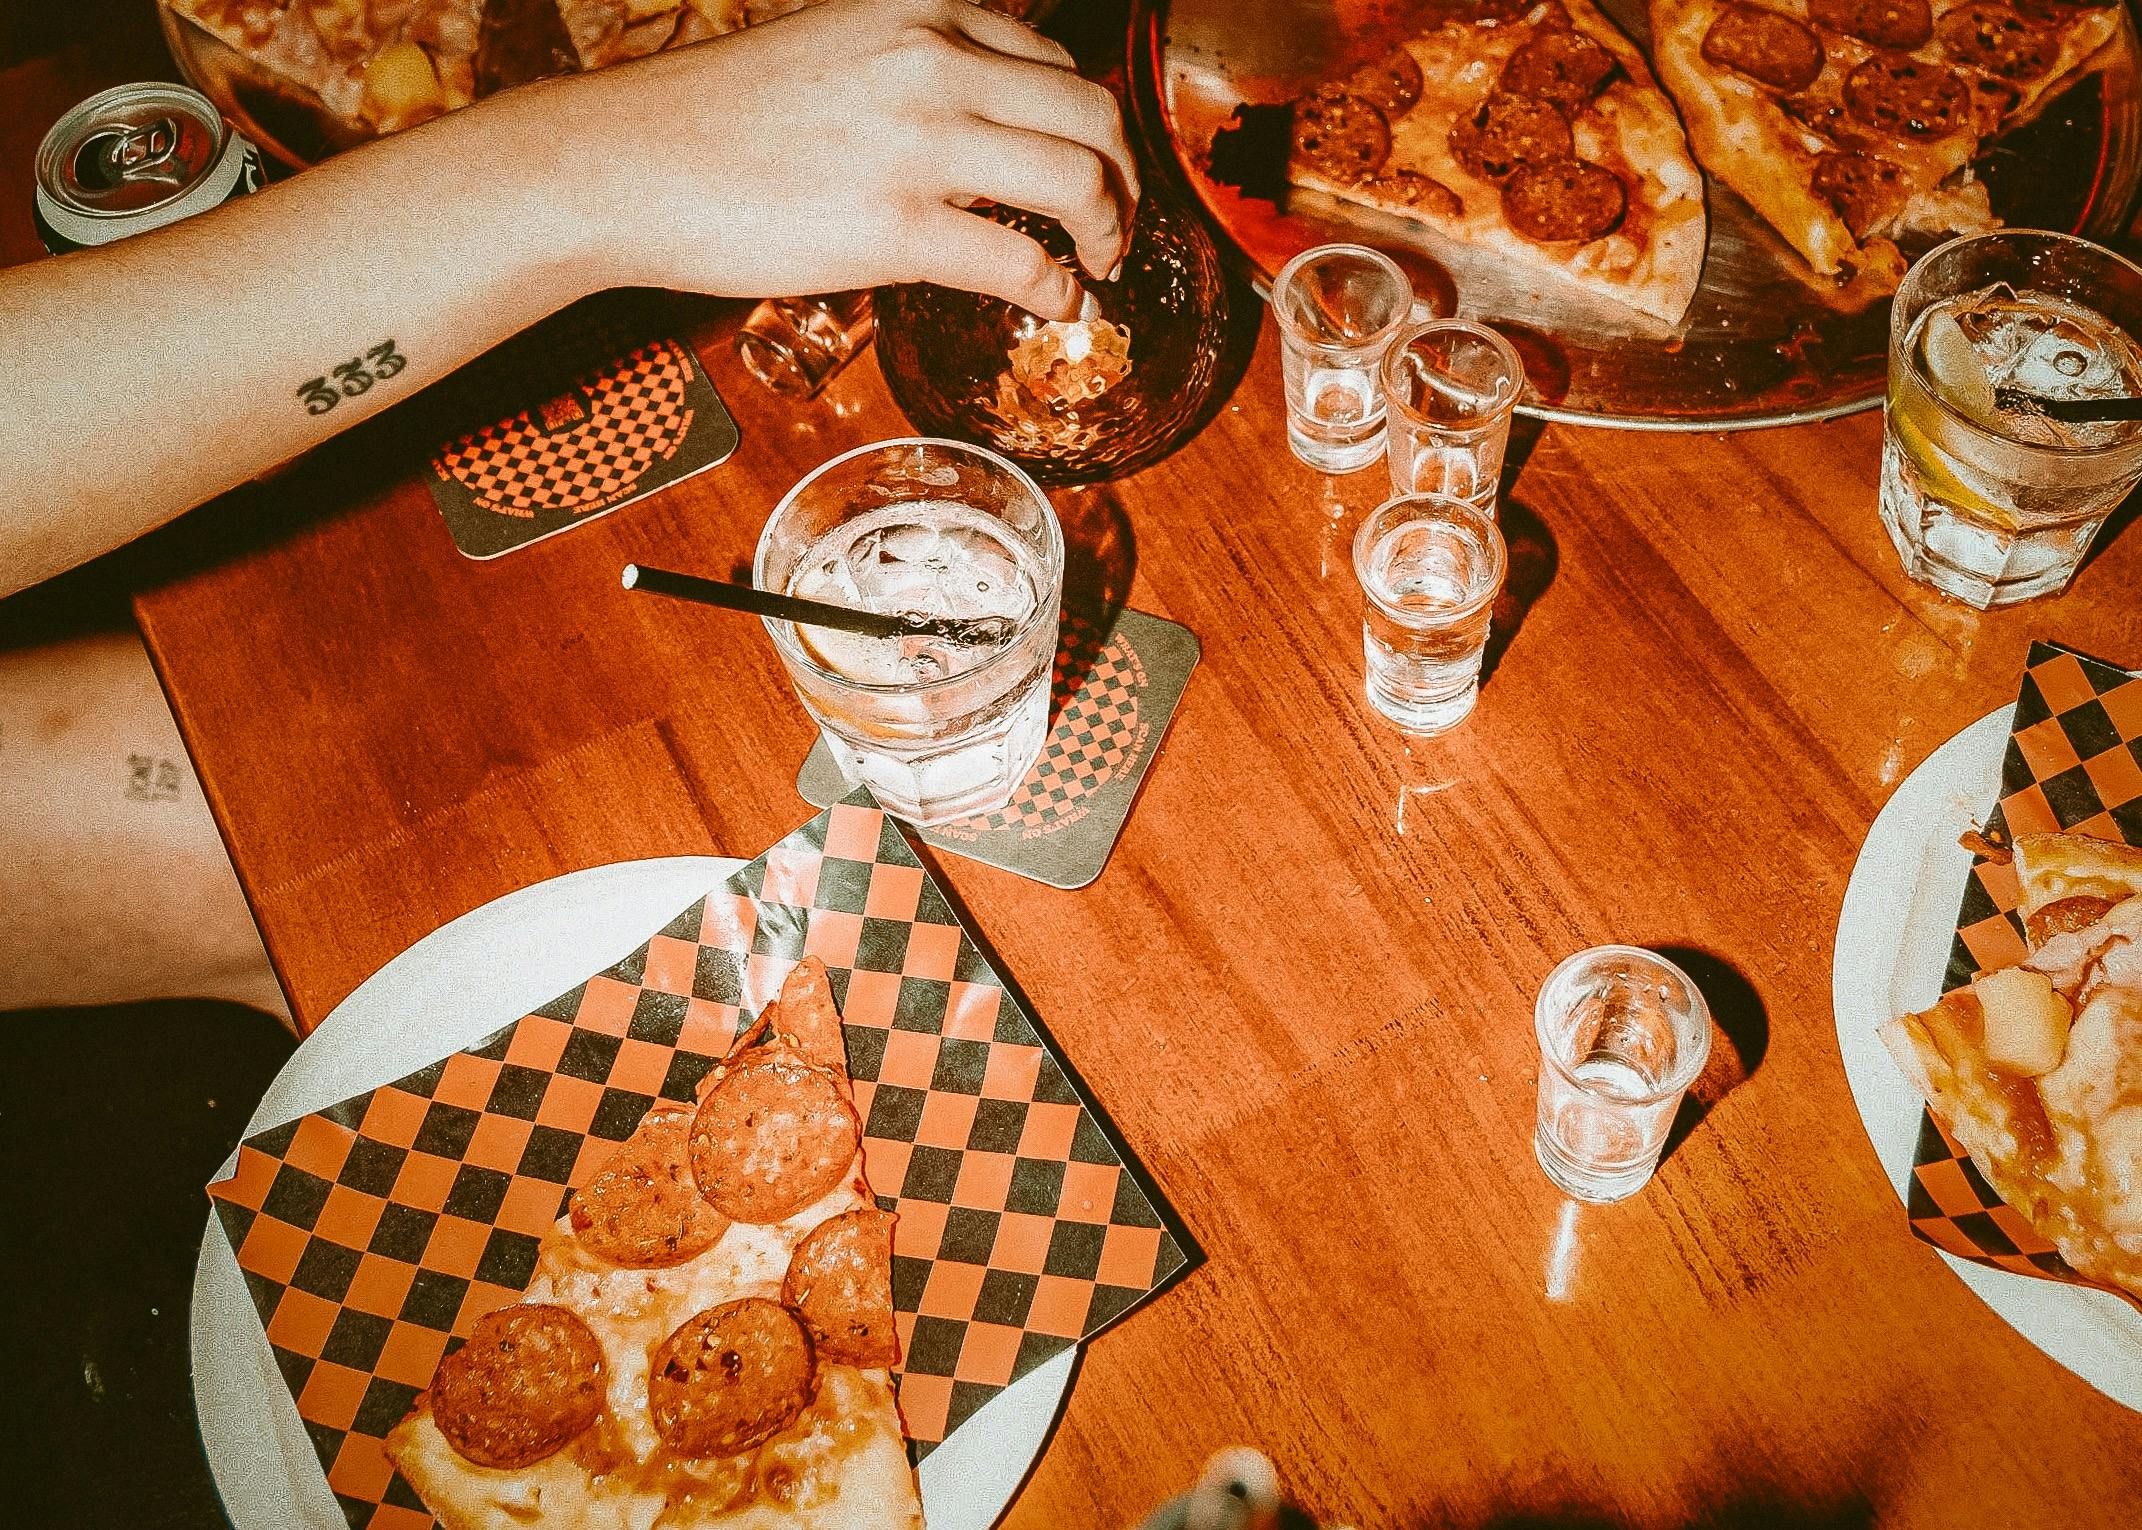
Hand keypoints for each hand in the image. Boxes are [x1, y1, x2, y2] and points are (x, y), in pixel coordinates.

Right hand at [534, 0, 1140, 319]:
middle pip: (1093, 113)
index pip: (1052, 58)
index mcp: (921, 9)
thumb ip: (910, 73)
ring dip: (1111, 230)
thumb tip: (972, 138)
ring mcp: (921, 142)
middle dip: (1126, 178)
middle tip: (1117, 225)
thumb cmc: (714, 122)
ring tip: (1098, 264)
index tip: (1089, 166)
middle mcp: (934, 59)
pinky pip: (1025, 260)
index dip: (1088, 124)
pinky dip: (1061, 287)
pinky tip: (1057, 301)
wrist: (624, 162)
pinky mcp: (899, 228)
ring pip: (1082, 180)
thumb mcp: (832, 53)